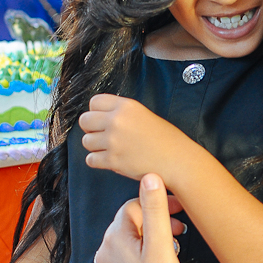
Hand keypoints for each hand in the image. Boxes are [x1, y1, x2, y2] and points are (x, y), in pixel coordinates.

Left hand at [79, 95, 194, 182]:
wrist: (177, 161)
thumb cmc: (166, 140)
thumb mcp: (144, 115)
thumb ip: (123, 113)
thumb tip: (102, 117)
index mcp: (127, 106)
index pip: (94, 102)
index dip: (96, 112)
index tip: (101, 119)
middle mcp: (117, 121)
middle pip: (84, 120)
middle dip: (91, 129)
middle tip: (101, 135)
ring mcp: (113, 141)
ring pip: (86, 141)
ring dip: (95, 146)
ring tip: (109, 149)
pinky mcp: (113, 160)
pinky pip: (91, 159)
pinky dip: (97, 161)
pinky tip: (109, 160)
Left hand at [93, 174, 195, 262]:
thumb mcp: (162, 247)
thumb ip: (155, 210)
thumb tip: (149, 176)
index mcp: (114, 237)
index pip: (134, 207)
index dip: (158, 206)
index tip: (180, 214)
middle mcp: (101, 252)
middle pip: (128, 226)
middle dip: (152, 225)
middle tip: (180, 234)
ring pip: (123, 246)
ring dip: (144, 244)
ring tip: (167, 254)